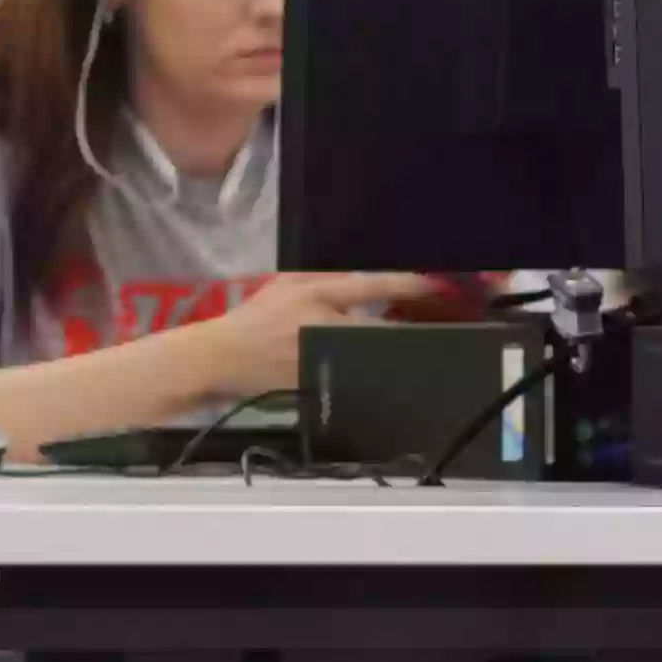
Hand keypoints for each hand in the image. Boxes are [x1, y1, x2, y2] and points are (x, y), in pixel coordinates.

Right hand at [202, 273, 441, 396]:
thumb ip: (322, 279)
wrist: (221, 358)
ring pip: (368, 357)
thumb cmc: (255, 317)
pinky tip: (387, 375)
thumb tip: (362, 277)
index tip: (433, 285)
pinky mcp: (316, 383)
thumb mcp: (285, 286)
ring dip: (391, 354)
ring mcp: (320, 358)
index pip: (369, 286)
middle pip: (378, 330)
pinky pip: (351, 378)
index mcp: (314, 296)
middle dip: (407, 331)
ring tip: (419, 351)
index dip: (405, 285)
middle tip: (439, 327)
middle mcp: (322, 326)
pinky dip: (368, 374)